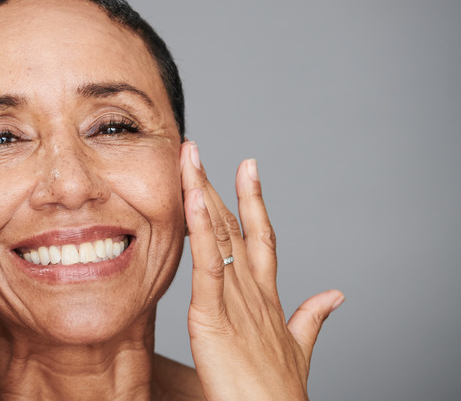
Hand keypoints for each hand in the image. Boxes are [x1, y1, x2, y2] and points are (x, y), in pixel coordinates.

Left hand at [180, 141, 343, 399]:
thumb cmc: (277, 390)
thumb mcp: (297, 346)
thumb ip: (312, 317)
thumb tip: (335, 295)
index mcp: (266, 295)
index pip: (260, 236)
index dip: (252, 200)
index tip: (248, 165)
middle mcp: (253, 289)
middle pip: (233, 226)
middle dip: (215, 185)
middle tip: (196, 148)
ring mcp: (235, 298)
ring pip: (218, 236)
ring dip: (201, 193)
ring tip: (189, 157)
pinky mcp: (213, 314)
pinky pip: (207, 265)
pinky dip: (200, 232)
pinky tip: (193, 201)